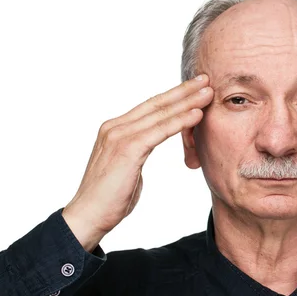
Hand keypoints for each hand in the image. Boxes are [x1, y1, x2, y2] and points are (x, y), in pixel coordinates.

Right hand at [62, 75, 213, 250]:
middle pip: (156, 104)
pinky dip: (179, 121)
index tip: (194, 87)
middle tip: (206, 78)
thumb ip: (139, 151)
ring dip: (187, 102)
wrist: (88, 216)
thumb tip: (148, 146)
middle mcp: (115, 127)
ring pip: (160, 114)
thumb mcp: (129, 167)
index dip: (173, 95)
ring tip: (208, 92)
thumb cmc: (110, 197)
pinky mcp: (127, 150)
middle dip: (183, 90)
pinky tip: (196, 114)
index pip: (150, 107)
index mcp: (115, 129)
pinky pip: (159, 131)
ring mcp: (119, 136)